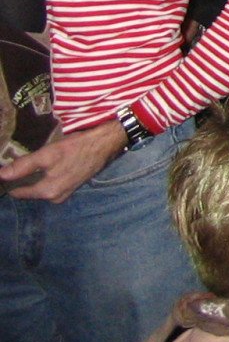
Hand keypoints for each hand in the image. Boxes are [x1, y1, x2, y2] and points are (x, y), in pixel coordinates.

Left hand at [1, 119, 128, 201]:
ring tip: (30, 163)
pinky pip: (51, 184)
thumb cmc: (77, 148)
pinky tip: (47, 165)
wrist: (105, 144)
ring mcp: (65, 193)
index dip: (10, 182)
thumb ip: (24, 166)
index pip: (19, 193)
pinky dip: (46, 176)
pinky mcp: (72, 186)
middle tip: (17, 164)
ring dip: (35, 177)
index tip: (5, 171)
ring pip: (41, 187)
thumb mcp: (48, 154)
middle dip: (23, 179)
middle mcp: (55, 198)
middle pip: (30, 190)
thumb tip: (2, 175)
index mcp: (48, 192)